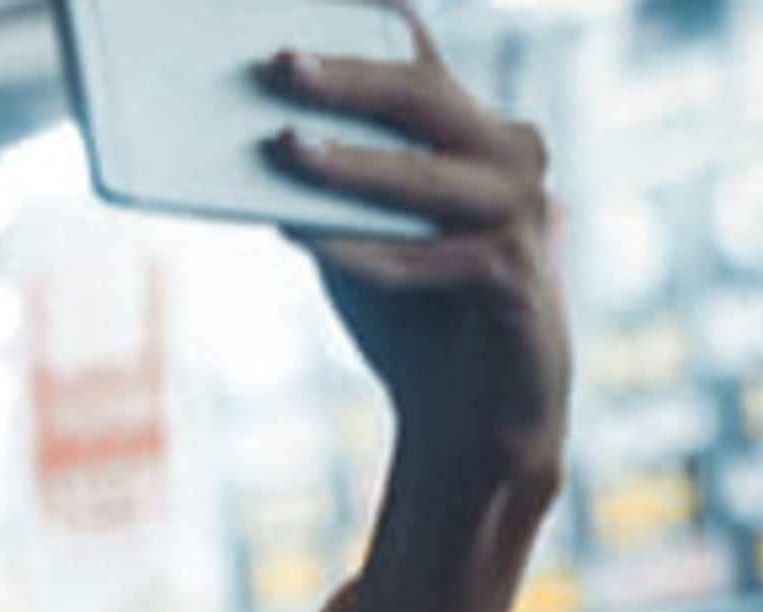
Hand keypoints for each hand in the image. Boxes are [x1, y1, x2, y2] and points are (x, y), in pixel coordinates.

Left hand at [265, 8, 568, 611]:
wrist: (463, 419)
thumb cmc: (402, 309)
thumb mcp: (345, 230)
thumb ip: (312, 178)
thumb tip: (239, 132)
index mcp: (465, 130)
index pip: (415, 54)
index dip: (368, 18)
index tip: (292, 6)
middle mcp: (507, 158)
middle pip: (427, 96)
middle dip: (348, 77)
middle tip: (274, 63)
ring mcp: (523, 219)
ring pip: (435, 176)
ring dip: (354, 164)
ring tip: (281, 150)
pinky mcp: (520, 287)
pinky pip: (440, 261)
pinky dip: (371, 252)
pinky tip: (311, 241)